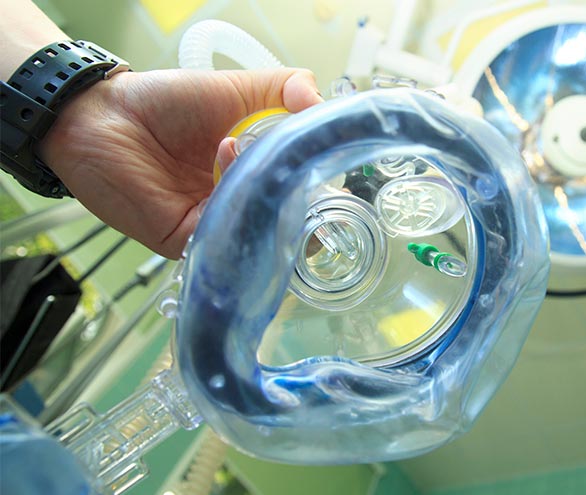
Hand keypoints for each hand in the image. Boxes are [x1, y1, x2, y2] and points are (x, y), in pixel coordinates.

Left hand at [39, 68, 323, 257]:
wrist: (101, 117)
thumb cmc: (166, 103)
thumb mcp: (238, 88)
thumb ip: (286, 89)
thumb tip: (322, 103)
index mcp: (259, 172)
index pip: (305, 193)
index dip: (320, 186)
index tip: (328, 170)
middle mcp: (243, 202)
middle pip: (290, 223)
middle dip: (299, 203)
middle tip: (294, 173)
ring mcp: (218, 224)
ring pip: (261, 236)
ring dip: (261, 200)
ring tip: (238, 154)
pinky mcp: (190, 241)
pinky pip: (224, 243)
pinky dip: (232, 213)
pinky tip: (224, 170)